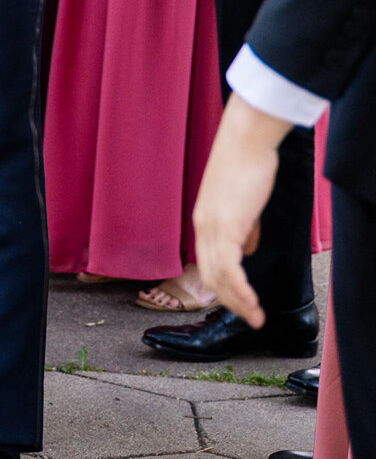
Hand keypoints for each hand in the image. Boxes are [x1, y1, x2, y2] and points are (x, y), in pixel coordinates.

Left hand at [193, 94, 289, 328]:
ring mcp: (212, 227)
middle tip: (248, 317)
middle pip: (209, 275)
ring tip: (255, 319)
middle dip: (229, 301)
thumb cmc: (247, 162)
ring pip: (218, 277)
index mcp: (204, 219)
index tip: (238, 300)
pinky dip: (241, 291)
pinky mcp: (226, 226)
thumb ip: (243, 226)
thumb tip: (247, 250)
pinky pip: (230, 269)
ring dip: (238, 302)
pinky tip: (252, 304)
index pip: (208, 262)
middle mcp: (203, 226)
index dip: (223, 285)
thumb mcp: (242, 200)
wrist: (246, 139)